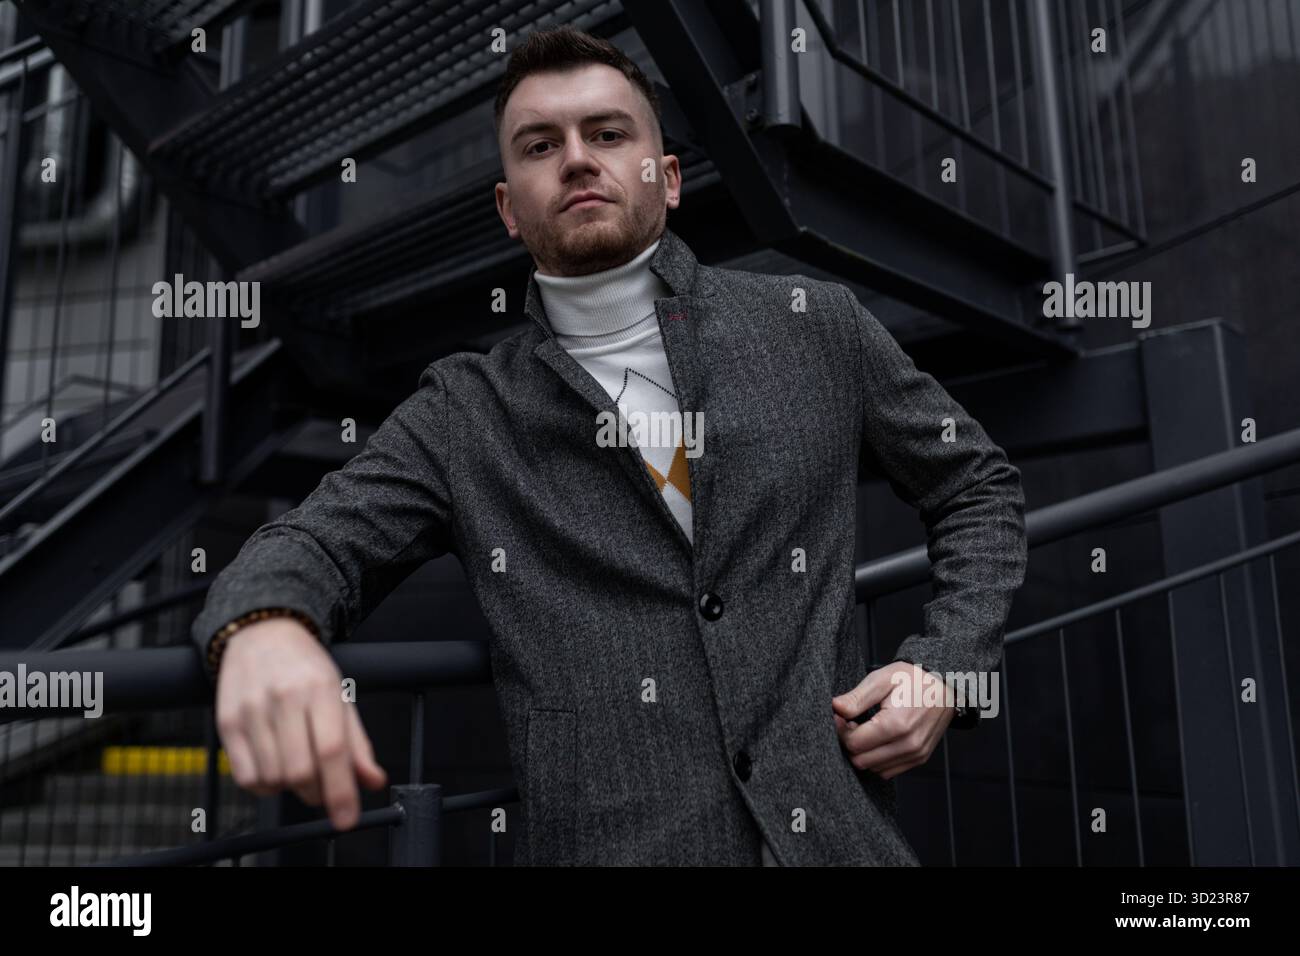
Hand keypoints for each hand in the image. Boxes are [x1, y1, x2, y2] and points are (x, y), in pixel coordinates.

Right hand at [214, 618, 387, 829]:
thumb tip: (374, 781)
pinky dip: (264, 785)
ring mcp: (251, 711)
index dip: (341, 791)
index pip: (331, 750)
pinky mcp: (227, 723)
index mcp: (320, 689)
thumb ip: (357, 743)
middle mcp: (284, 699)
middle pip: (300, 771)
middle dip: (316, 792)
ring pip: (273, 778)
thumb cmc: (306, 667)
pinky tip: (273, 765)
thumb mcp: (341, 696)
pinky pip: (246, 777)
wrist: (261, 633)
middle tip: (322, 784)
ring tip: (296, 766)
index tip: (347, 818)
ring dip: (290, 788)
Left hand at [832, 661, 955, 779]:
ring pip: (874, 769)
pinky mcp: (919, 758)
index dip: (841, 731)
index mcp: (896, 725)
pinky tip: (878, 740)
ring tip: (867, 730)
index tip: (840, 717)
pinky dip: (877, 760)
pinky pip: (888, 771)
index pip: (854, 744)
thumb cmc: (912, 678)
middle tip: (852, 724)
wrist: (943, 684)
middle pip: (861, 760)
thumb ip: (857, 698)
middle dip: (851, 743)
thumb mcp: (882, 680)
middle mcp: (908, 745)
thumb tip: (835, 708)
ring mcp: (915, 754)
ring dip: (864, 753)